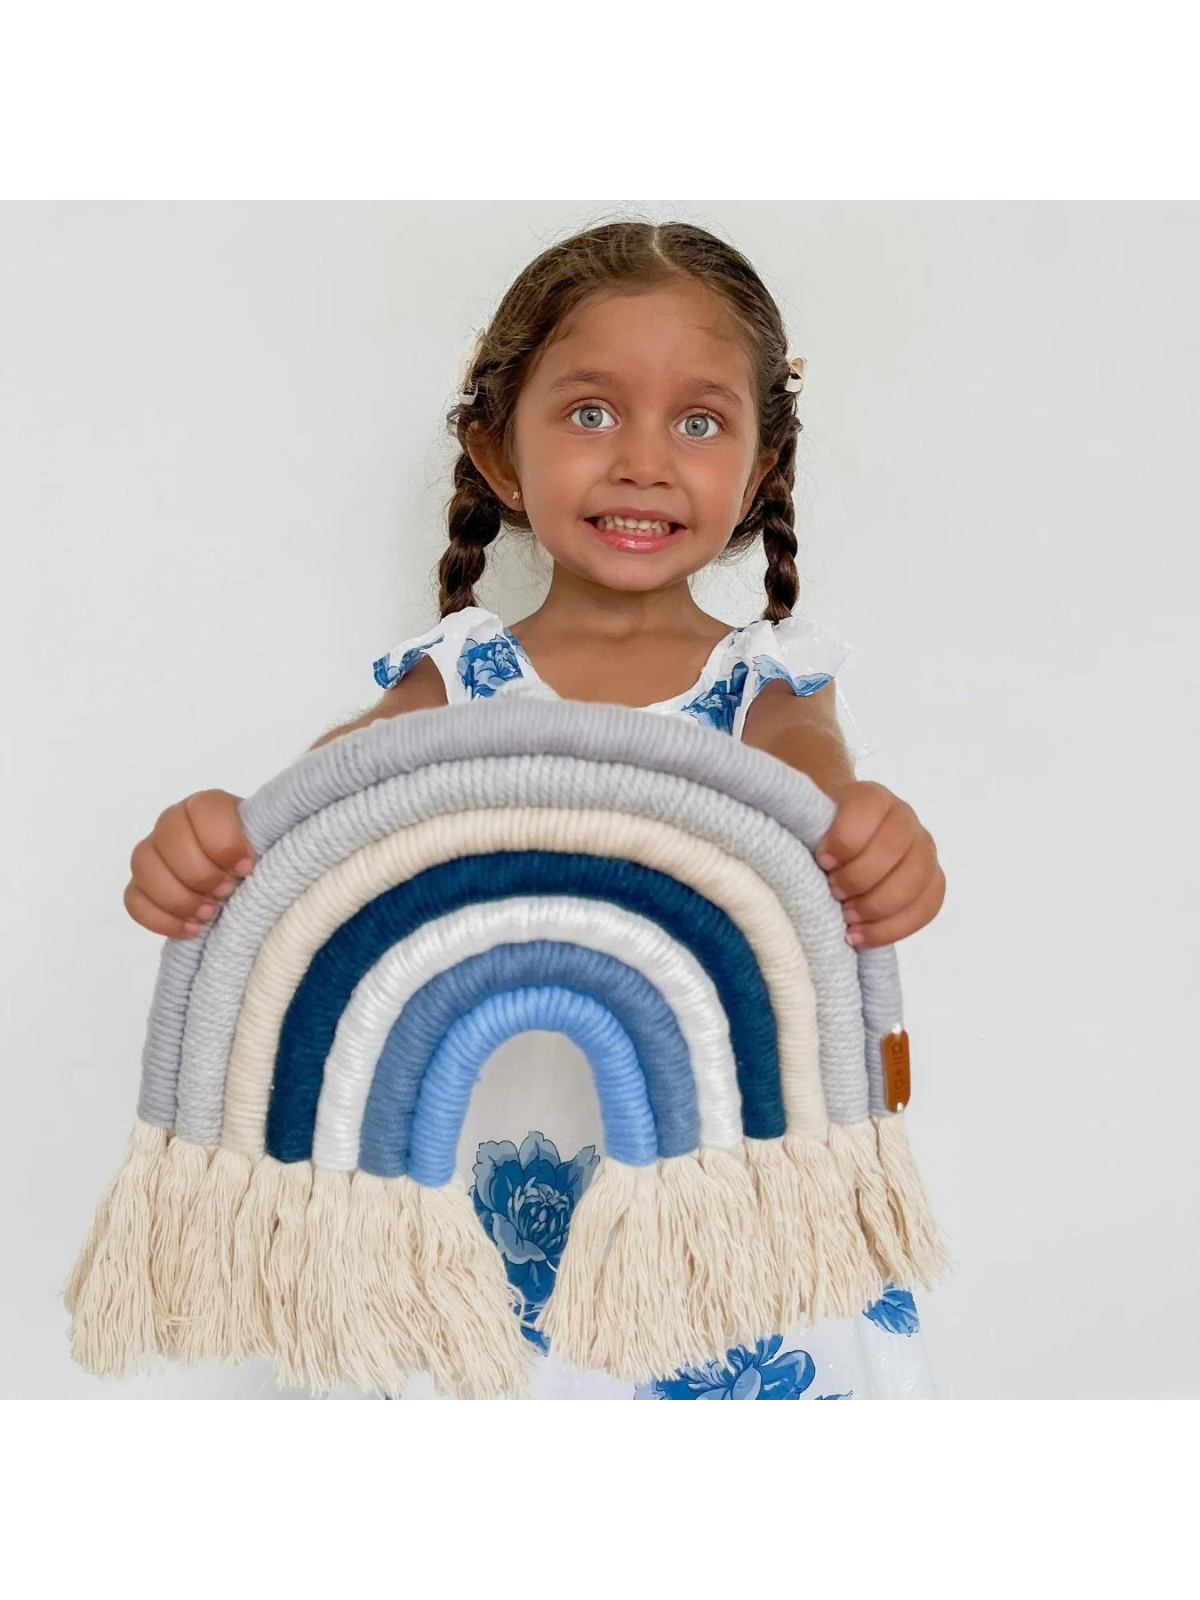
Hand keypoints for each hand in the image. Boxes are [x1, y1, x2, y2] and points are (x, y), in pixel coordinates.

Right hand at [124, 789, 254, 939]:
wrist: (243, 880)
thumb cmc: (258, 857)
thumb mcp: (268, 844)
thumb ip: (266, 845)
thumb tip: (254, 865)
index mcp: (206, 806)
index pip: (202, 811)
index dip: (224, 842)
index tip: (246, 867)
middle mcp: (173, 823)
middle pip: (169, 838)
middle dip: (200, 872)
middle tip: (227, 892)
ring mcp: (152, 854)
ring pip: (145, 867)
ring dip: (179, 897)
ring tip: (210, 913)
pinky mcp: (141, 886)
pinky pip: (134, 901)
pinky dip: (163, 919)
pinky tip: (193, 928)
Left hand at [815, 781, 944, 948]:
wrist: (841, 843)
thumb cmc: (820, 836)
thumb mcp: (808, 825)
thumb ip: (807, 835)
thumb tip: (811, 866)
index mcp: (871, 796)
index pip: (869, 809)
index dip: (845, 840)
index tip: (822, 862)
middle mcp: (904, 817)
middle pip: (894, 847)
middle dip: (859, 878)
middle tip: (834, 894)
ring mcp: (923, 849)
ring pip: (916, 879)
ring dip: (877, 907)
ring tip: (847, 919)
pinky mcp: (932, 881)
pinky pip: (927, 907)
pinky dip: (893, 928)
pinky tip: (862, 937)